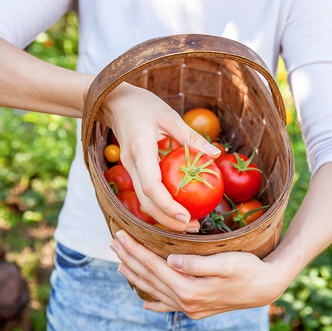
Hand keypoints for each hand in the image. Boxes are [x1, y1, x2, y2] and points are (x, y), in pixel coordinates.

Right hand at [100, 83, 220, 231]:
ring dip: (164, 217)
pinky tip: (177, 210)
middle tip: (192, 227)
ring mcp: (130, 169)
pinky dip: (160, 206)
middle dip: (167, 220)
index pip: (151, 186)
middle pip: (146, 202)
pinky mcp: (133, 171)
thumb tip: (216, 153)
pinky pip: (145, 194)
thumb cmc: (144, 106)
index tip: (186, 217)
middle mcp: (131, 164)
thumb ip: (191, 136)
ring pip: (143, 202)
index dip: (168, 206)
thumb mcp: (169, 116)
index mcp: (140, 150)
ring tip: (188, 225)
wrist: (115, 103)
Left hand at [110, 230, 295, 318]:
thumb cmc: (249, 269)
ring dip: (136, 277)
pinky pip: (170, 306)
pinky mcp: (197, 309)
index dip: (135, 249)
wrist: (267, 288)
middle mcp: (186, 302)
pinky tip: (146, 302)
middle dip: (129, 259)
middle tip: (113, 243)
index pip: (153, 266)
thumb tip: (170, 261)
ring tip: (120, 264)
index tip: (120, 235)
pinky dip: (155, 302)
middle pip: (149, 278)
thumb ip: (196, 263)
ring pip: (155, 291)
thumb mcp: (225, 262)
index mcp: (190, 289)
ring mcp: (190, 308)